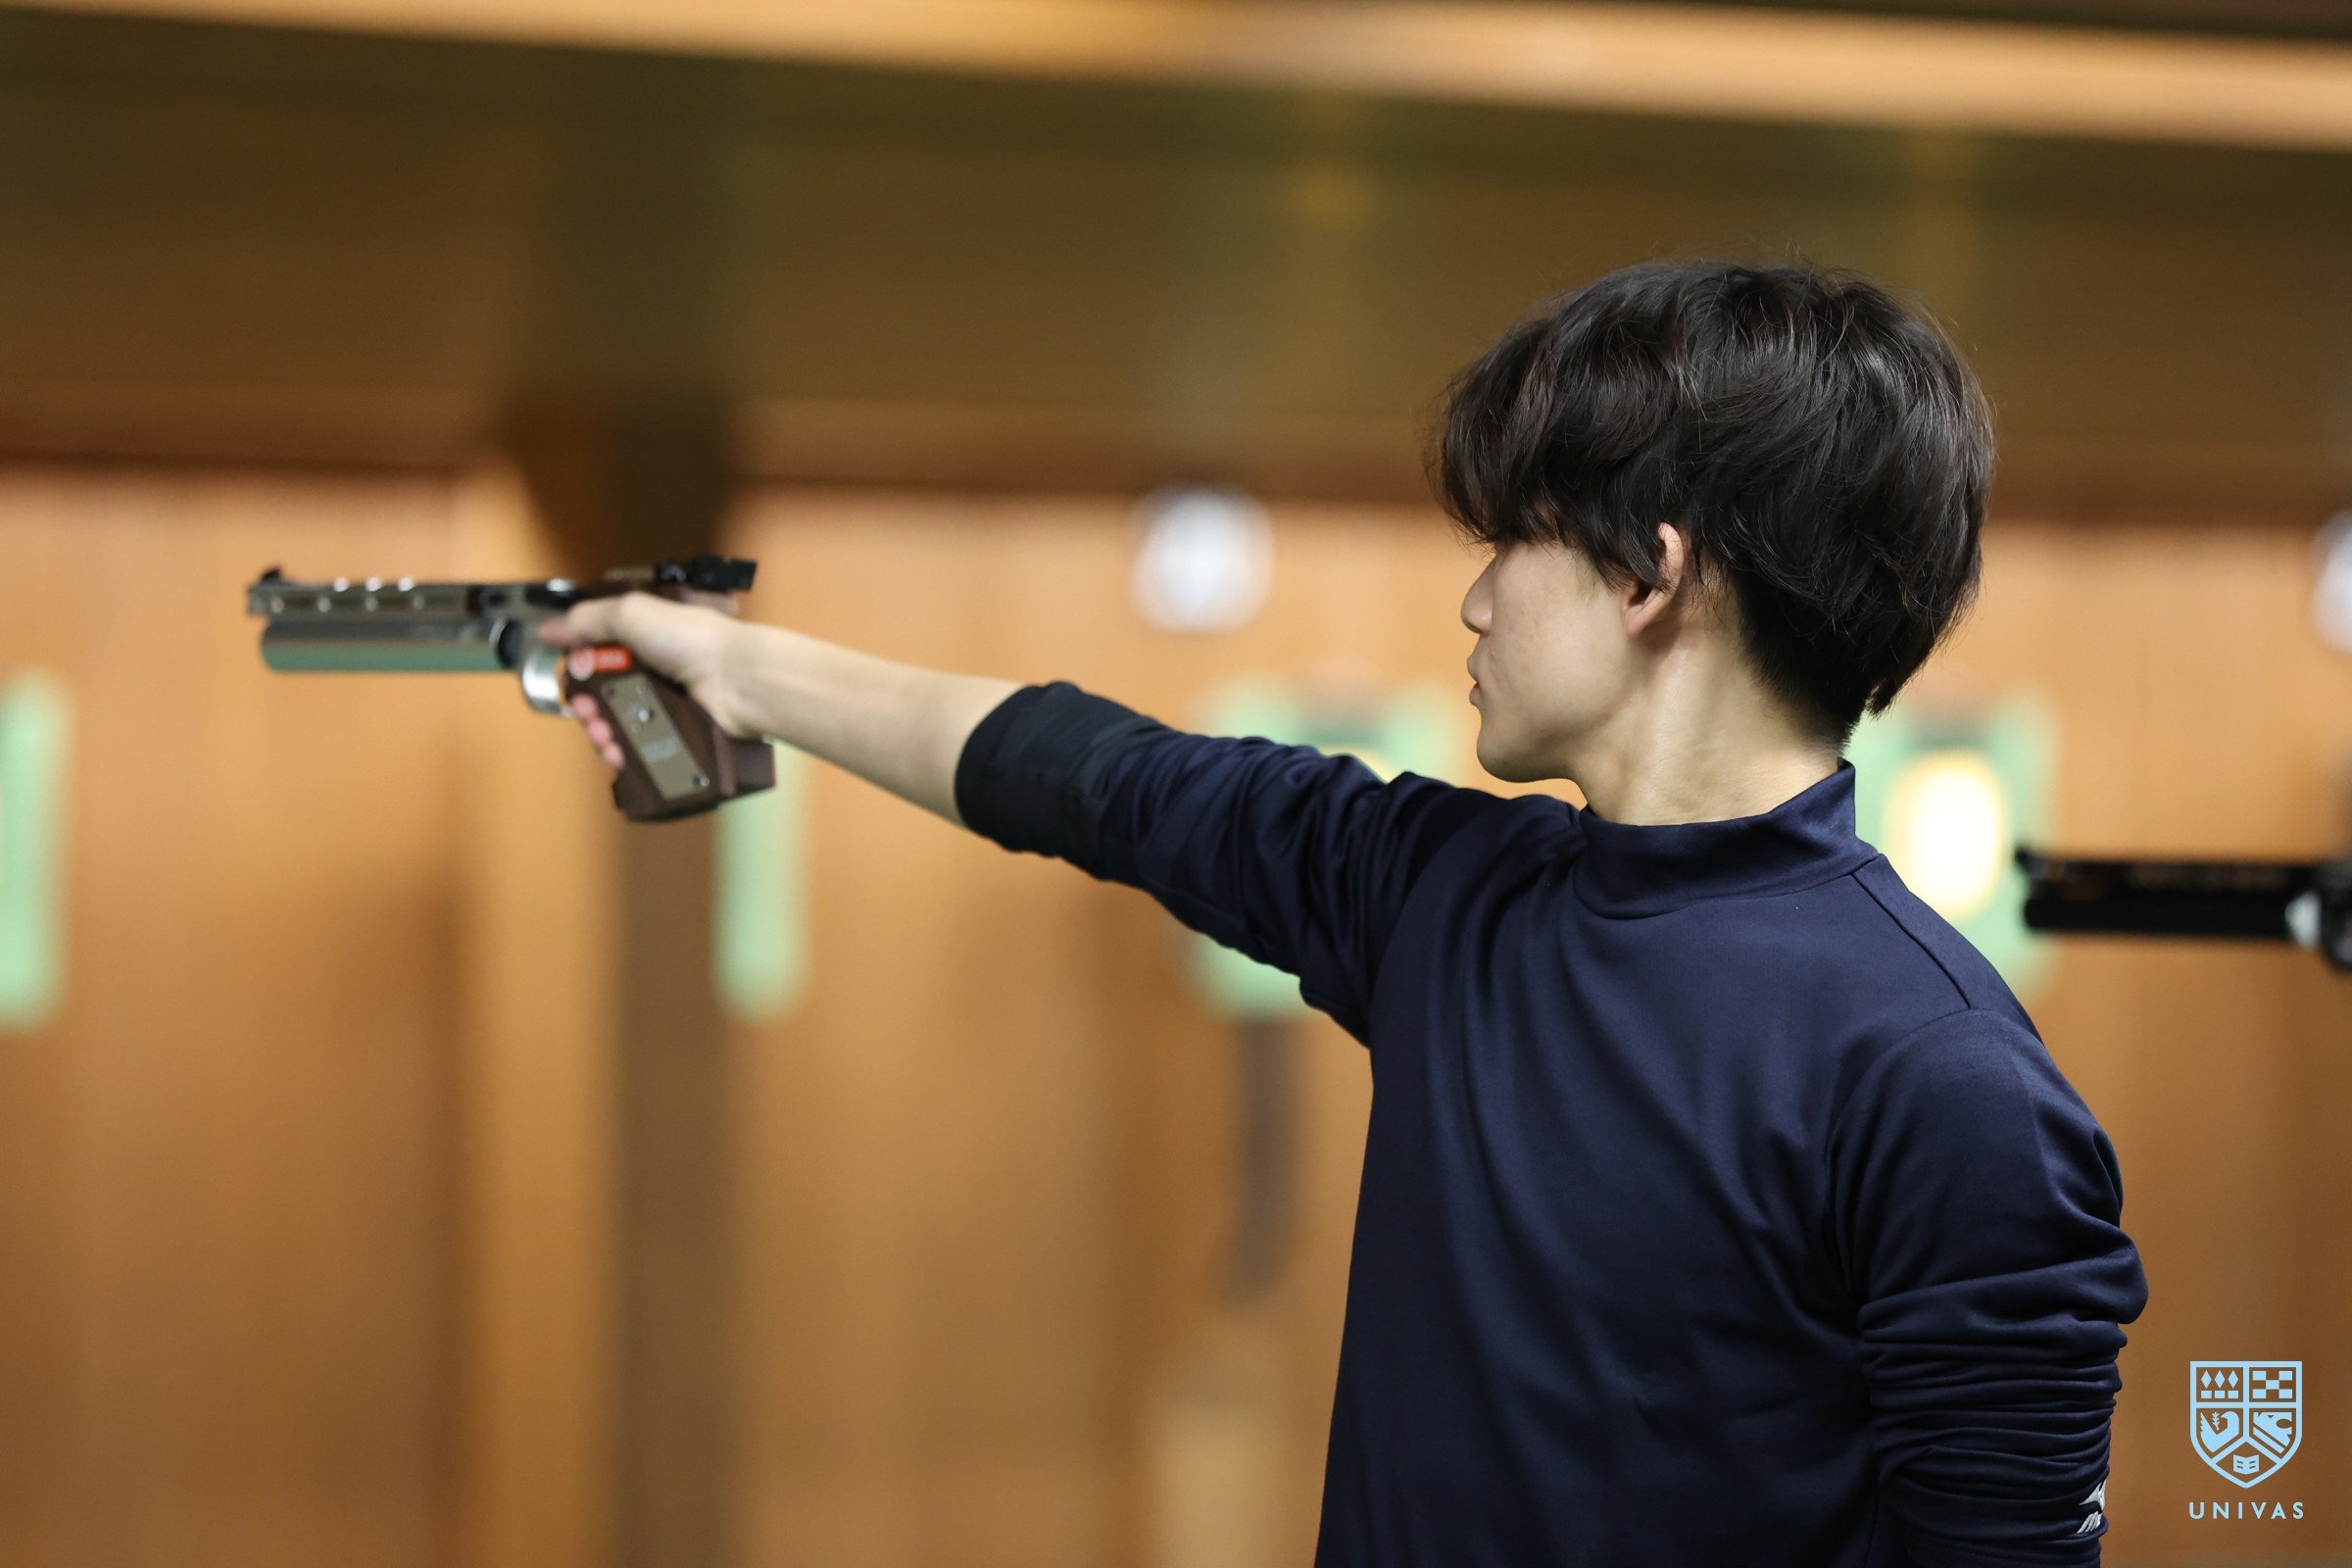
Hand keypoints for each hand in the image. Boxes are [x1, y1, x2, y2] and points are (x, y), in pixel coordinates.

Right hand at [537, 592, 747, 769]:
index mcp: (640, 637)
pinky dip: (620, 751)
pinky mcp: (670, 732)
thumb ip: (587, 619)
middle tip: (586, 711)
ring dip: (598, 731)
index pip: (594, 654)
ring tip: (602, 735)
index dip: (578, 667)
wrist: (738, 681)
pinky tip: (616, 753)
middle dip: (584, 705)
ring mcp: (660, 702)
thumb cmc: (695, 641)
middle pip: (599, 693)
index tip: (573, 674)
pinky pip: (636, 746)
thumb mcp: (632, 613)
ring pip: (614, 723)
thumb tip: (549, 629)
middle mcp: (649, 670)